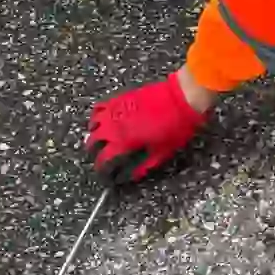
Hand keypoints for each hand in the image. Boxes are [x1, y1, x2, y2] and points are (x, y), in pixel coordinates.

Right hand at [85, 71, 211, 182]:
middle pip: (93, 141)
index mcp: (124, 142)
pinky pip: (100, 107)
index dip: (102, 170)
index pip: (104, 160)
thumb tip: (131, 176)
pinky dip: (98, 116)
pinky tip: (104, 119)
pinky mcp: (120, 98)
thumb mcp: (162, 152)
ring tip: (98, 138)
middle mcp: (114, 126)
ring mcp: (115, 110)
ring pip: (93, 123)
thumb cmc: (175, 126)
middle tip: (100, 157)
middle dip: (94, 152)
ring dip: (93, 133)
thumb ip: (144, 165)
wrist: (181, 97)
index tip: (105, 174)